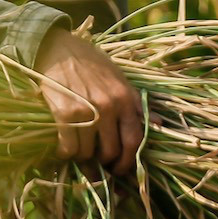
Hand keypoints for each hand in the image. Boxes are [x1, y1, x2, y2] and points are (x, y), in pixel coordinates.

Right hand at [33, 28, 144, 175]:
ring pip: (88, 152)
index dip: (129, 160)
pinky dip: (66, 153)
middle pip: (112, 151)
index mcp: (126, 98)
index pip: (135, 139)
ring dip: (84, 158)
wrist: (58, 50)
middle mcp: (109, 107)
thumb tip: (159, 124)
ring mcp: (87, 112)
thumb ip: (137, 103)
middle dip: (106, 164)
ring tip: (80, 151)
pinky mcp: (65, 114)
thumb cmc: (90, 63)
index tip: (122, 168)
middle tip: (100, 165)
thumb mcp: (119, 78)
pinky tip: (64, 149)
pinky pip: (69, 147)